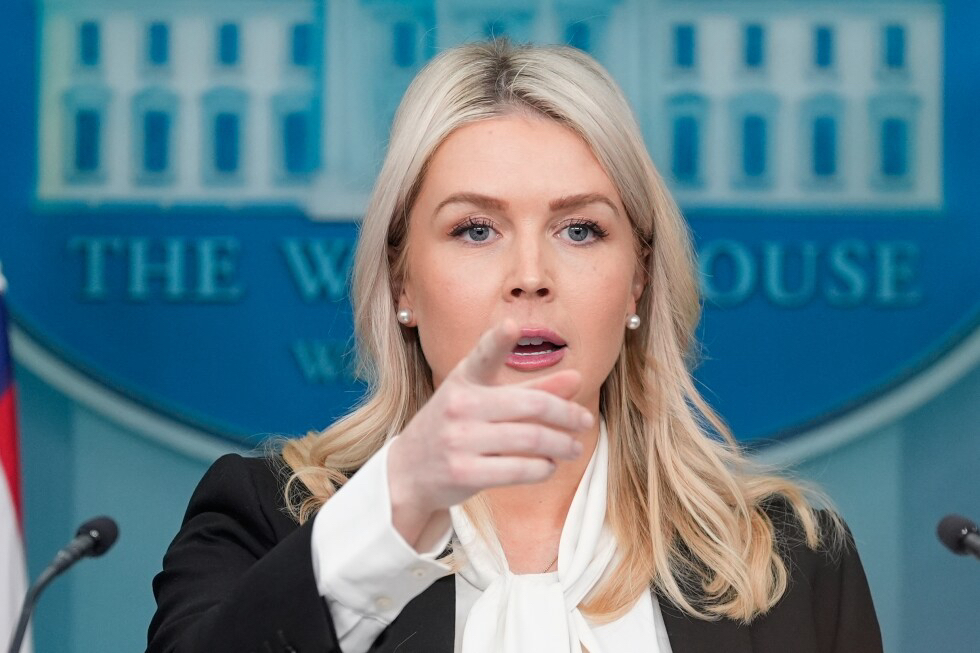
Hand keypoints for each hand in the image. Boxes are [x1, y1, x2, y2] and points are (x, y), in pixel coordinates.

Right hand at [387, 320, 592, 547]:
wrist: (409, 474)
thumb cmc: (456, 429)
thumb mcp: (485, 401)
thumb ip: (531, 390)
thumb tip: (577, 378)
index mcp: (464, 380)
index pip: (482, 355)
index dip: (497, 340)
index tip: (513, 326)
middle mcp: (459, 405)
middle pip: (531, 405)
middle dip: (567, 415)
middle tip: (586, 422)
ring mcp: (458, 439)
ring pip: (530, 439)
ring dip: (561, 444)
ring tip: (574, 448)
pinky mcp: (463, 472)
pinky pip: (518, 469)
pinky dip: (542, 468)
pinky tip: (549, 466)